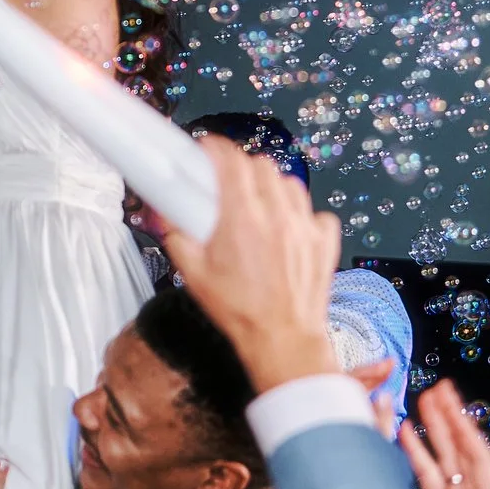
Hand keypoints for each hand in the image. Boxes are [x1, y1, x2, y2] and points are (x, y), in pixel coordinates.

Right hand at [156, 138, 341, 391]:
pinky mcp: (324, 242)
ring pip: (290, 183)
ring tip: (257, 205)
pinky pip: (316, 212)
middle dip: (241, 166)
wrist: (283, 340)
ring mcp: (305, 227)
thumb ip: (176, 237)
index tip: (207, 150)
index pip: (231, 160)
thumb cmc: (239, 311)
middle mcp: (277, 215)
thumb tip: (165, 215)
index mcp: (241, 218)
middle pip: (261, 165)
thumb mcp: (193, 274)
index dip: (216, 148)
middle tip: (227, 182)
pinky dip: (302, 214)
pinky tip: (288, 229)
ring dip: (271, 186)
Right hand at [401, 380, 489, 488]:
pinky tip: (404, 434)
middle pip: (459, 448)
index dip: (465, 428)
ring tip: (422, 398)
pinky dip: (417, 452)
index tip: (453, 402)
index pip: (476, 457)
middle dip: (449, 417)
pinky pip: (427, 475)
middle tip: (437, 386)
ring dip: (434, 428)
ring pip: (443, 456)